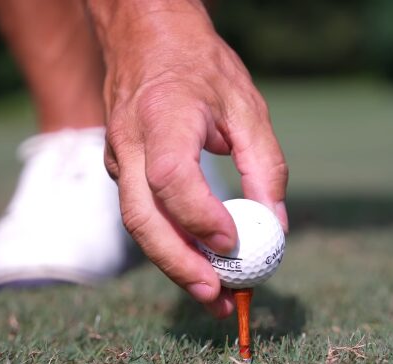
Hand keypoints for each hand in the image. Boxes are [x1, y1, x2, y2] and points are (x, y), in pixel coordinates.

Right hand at [88, 0, 287, 317]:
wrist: (144, 36)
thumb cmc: (200, 67)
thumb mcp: (247, 107)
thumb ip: (265, 165)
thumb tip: (274, 227)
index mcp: (163, 117)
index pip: (172, 178)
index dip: (200, 217)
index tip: (234, 244)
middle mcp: (130, 142)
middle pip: (144, 219)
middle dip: (181, 265)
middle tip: (219, 298)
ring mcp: (118, 158)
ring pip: (139, 225)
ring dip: (175, 265)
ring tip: (216, 297)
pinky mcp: (120, 170)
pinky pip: (143, 214)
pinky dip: (170, 243)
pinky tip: (200, 262)